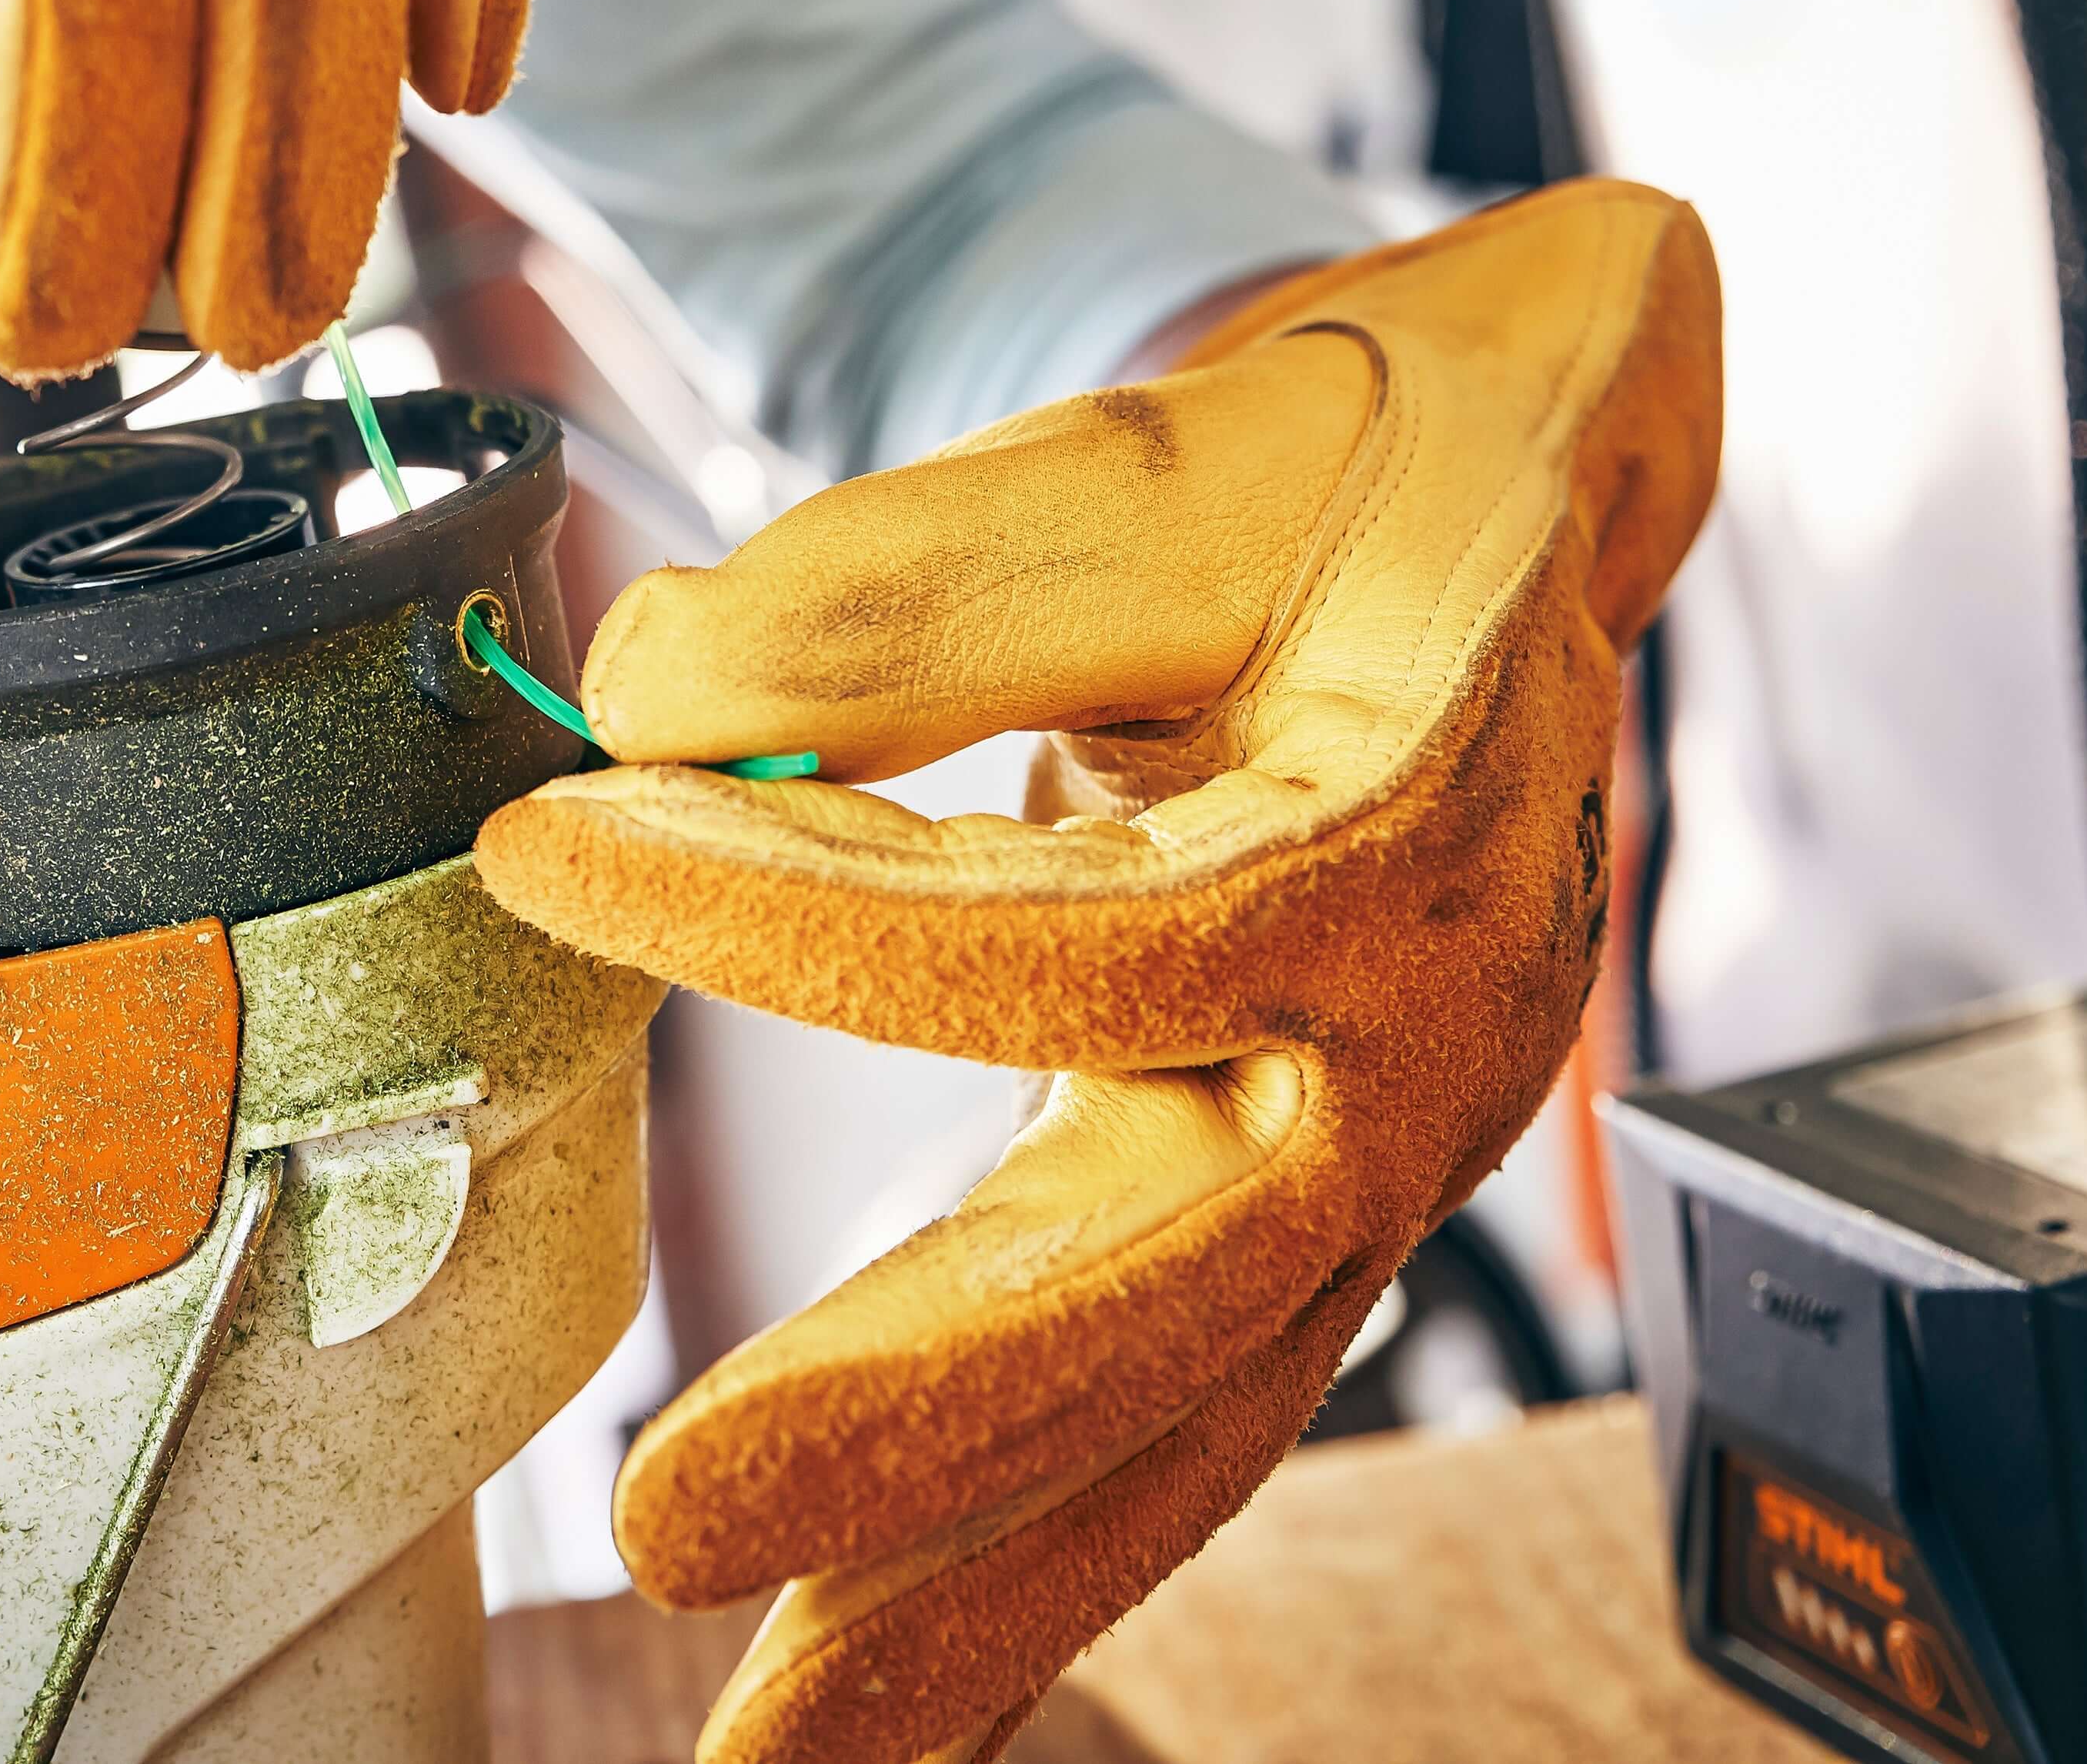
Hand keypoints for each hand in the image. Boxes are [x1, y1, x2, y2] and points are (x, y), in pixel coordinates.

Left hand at [476, 178, 1719, 1761]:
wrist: (1527, 483)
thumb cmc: (1352, 457)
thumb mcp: (1168, 454)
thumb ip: (919, 585)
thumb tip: (647, 695)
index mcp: (1402, 851)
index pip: (1077, 944)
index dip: (798, 908)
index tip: (559, 838)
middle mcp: (1405, 1056)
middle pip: (1162, 1305)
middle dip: (914, 1442)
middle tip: (669, 1540)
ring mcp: (1358, 1157)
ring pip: (1172, 1427)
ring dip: (972, 1598)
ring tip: (774, 1756)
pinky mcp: (1283, 1192)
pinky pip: (1164, 1396)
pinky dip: (1025, 1523)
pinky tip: (881, 1640)